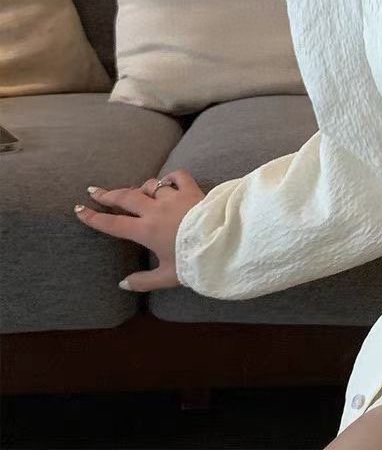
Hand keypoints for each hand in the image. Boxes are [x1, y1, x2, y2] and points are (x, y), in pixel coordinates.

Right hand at [73, 170, 205, 291]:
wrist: (223, 242)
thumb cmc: (194, 261)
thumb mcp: (167, 277)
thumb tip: (122, 284)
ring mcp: (174, 197)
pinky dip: (170, 178)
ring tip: (137, 192)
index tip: (79, 209)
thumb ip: (143, 281)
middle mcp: (156, 210)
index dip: (93, 218)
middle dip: (107, 194)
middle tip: (94, 191)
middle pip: (126, 198)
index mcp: (146, 231)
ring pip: (150, 186)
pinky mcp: (192, 189)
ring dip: (141, 188)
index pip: (113, 224)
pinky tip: (167, 182)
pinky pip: (177, 176)